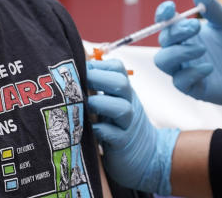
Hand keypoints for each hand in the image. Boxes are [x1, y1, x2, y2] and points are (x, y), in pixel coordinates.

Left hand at [86, 59, 178, 194]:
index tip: (80, 68)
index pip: (117, 68)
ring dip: (101, 103)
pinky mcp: (123, 144)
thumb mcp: (112, 102)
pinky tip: (92, 129)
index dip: (98, 65)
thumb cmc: (119, 126)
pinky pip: (116, 135)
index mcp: (124, 91)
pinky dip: (102, 130)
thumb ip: (97, 87)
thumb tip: (75, 68)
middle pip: (121, 83)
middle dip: (98, 78)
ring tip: (86, 105)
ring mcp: (127, 124)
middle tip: (78, 82)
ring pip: (122, 108)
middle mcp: (128, 103)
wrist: (146, 155)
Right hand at [153, 0, 221, 120]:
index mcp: (189, 33)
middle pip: (163, 41)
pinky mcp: (196, 88)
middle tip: (196, 26)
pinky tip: (209, 68)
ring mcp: (188, 69)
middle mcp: (184, 50)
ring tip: (202, 49)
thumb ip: (212, 6)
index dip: (163, 14)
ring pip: (163, 62)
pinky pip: (180, 82)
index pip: (166, 22)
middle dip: (175, 31)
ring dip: (178, 52)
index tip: (171, 7)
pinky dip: (191, 73)